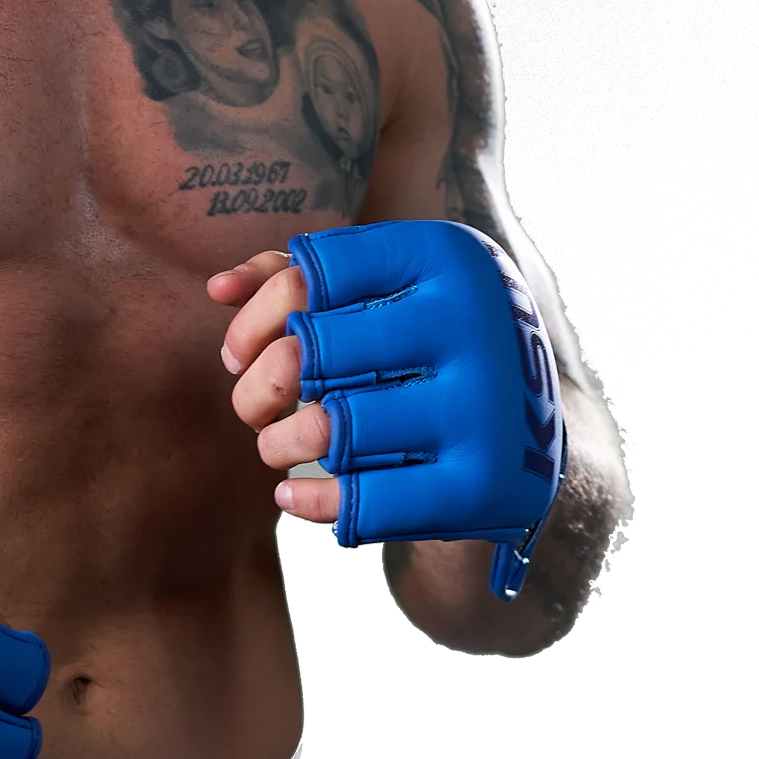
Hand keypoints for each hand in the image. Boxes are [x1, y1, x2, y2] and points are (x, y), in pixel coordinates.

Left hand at [212, 220, 566, 599]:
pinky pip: (369, 501)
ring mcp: (486, 405)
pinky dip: (314, 501)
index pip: (313, 275)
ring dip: (280, 444)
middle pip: (313, 350)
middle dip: (260, 387)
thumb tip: (218, 287)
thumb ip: (297, 276)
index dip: (257, 318)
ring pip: (333, 427)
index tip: (240, 352)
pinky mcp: (486, 486)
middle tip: (252, 409)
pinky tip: (293, 494)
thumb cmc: (433, 351)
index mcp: (451, 258)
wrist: (540, 441)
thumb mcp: (386, 293)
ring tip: (275, 447)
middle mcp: (476, 320)